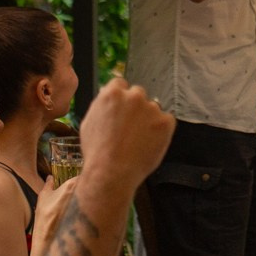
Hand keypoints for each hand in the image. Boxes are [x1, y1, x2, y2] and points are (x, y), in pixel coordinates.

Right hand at [73, 76, 175, 196]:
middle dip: (135, 107)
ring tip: (139, 139)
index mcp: (113, 93)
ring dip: (149, 119)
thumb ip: (102, 106)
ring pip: (153, 109)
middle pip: (138, 94)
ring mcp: (151, 108)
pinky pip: (166, 121)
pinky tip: (149, 142)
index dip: (122, 97)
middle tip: (131, 126)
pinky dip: (161, 130)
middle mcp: (133, 96)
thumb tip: (108, 100)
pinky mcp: (165, 122)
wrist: (112, 172)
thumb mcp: (89, 122)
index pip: (121, 84)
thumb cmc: (97, 152)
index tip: (123, 107)